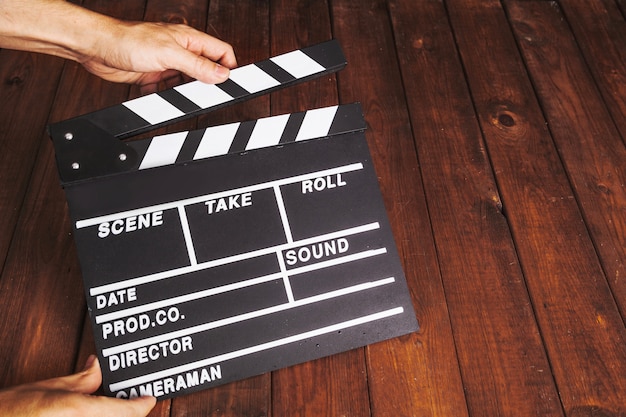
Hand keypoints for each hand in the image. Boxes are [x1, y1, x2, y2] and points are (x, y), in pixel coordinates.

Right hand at [0, 355, 155, 416]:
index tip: (149, 398)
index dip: (142, 405)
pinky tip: (97, 413)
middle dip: (128, 411)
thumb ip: (82, 379)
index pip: (127, 411)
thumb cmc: (12, 410)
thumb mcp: (50, 387)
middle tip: (133, 400)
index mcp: (80, 412)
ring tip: (116, 405)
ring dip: (115, 415)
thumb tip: (98, 366)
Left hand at [80, 20, 236, 93]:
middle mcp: (180, 50)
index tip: (232, 85)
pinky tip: (160, 96)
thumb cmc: (128, 40)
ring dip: (186, 93)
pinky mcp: (153, 76)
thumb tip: (221, 74)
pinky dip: (166, 98)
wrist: (96, 48)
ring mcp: (167, 63)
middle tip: (207, 97)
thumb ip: (197, 65)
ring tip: (182, 98)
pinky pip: (168, 91)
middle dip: (207, 84)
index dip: (229, 67)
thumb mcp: (169, 53)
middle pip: (206, 69)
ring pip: (187, 82)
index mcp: (189, 39)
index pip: (221, 52)